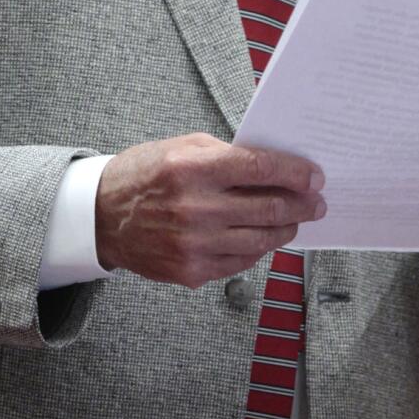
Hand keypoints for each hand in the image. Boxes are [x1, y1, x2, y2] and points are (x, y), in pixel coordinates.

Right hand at [95, 132, 326, 288]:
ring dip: (286, 229)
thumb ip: (227, 154)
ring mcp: (194, 244)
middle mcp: (195, 208)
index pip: (260, 169)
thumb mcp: (183, 147)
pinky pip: (241, 263)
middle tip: (316, 202)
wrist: (102, 217)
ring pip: (261, 240)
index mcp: (192, 169)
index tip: (314, 177)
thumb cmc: (145, 174)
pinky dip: (258, 249)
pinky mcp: (192, 271)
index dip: (294, 173)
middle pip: (268, 208)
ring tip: (295, 220)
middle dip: (301, 204)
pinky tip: (263, 238)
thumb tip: (274, 167)